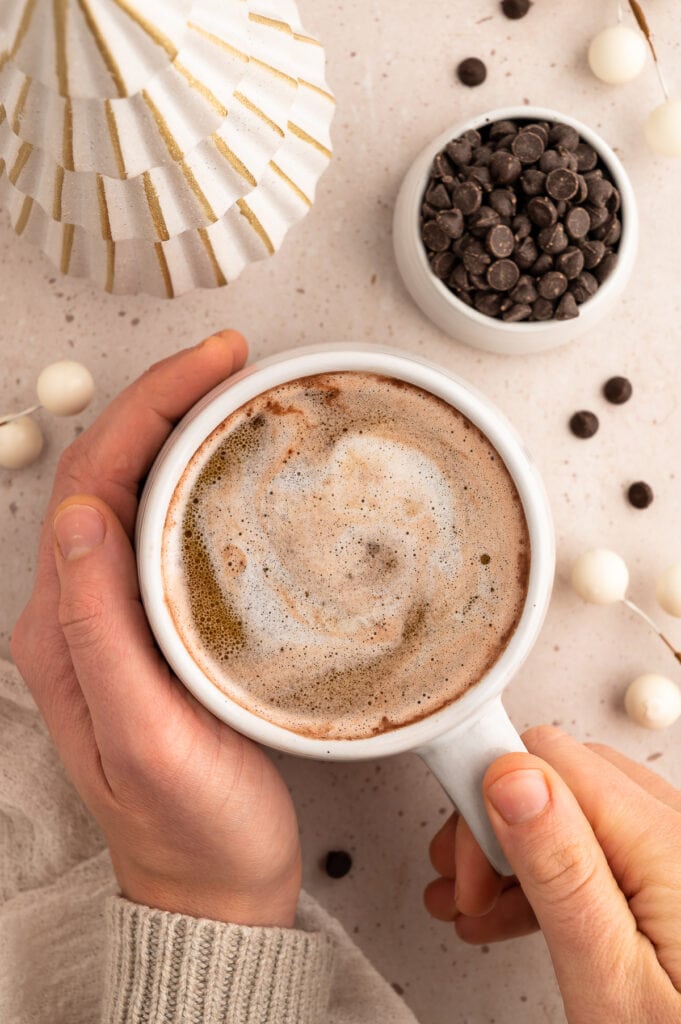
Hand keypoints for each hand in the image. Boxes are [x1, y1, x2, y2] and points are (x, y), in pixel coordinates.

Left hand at [11, 331, 301, 927]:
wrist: (210, 881)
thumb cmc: (188, 824)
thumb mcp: (144, 737)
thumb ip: (101, 630)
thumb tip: (80, 513)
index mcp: (67, 629)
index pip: (93, 481)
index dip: (149, 407)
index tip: (210, 364)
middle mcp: (81, 611)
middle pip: (110, 471)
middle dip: (165, 400)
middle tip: (232, 363)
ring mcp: (118, 616)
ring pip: (138, 492)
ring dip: (181, 431)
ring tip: (236, 396)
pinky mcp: (156, 627)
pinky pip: (167, 529)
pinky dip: (199, 479)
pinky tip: (235, 467)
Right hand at [425, 726, 680, 1021]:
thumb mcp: (612, 982)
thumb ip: (563, 872)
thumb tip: (511, 777)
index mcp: (667, 844)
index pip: (548, 762)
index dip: (488, 802)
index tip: (459, 864)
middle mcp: (680, 830)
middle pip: (558, 777)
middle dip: (495, 826)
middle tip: (466, 892)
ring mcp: (679, 849)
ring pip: (573, 807)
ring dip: (515, 850)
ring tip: (475, 907)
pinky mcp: (674, 873)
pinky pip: (600, 841)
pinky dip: (551, 868)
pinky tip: (517, 910)